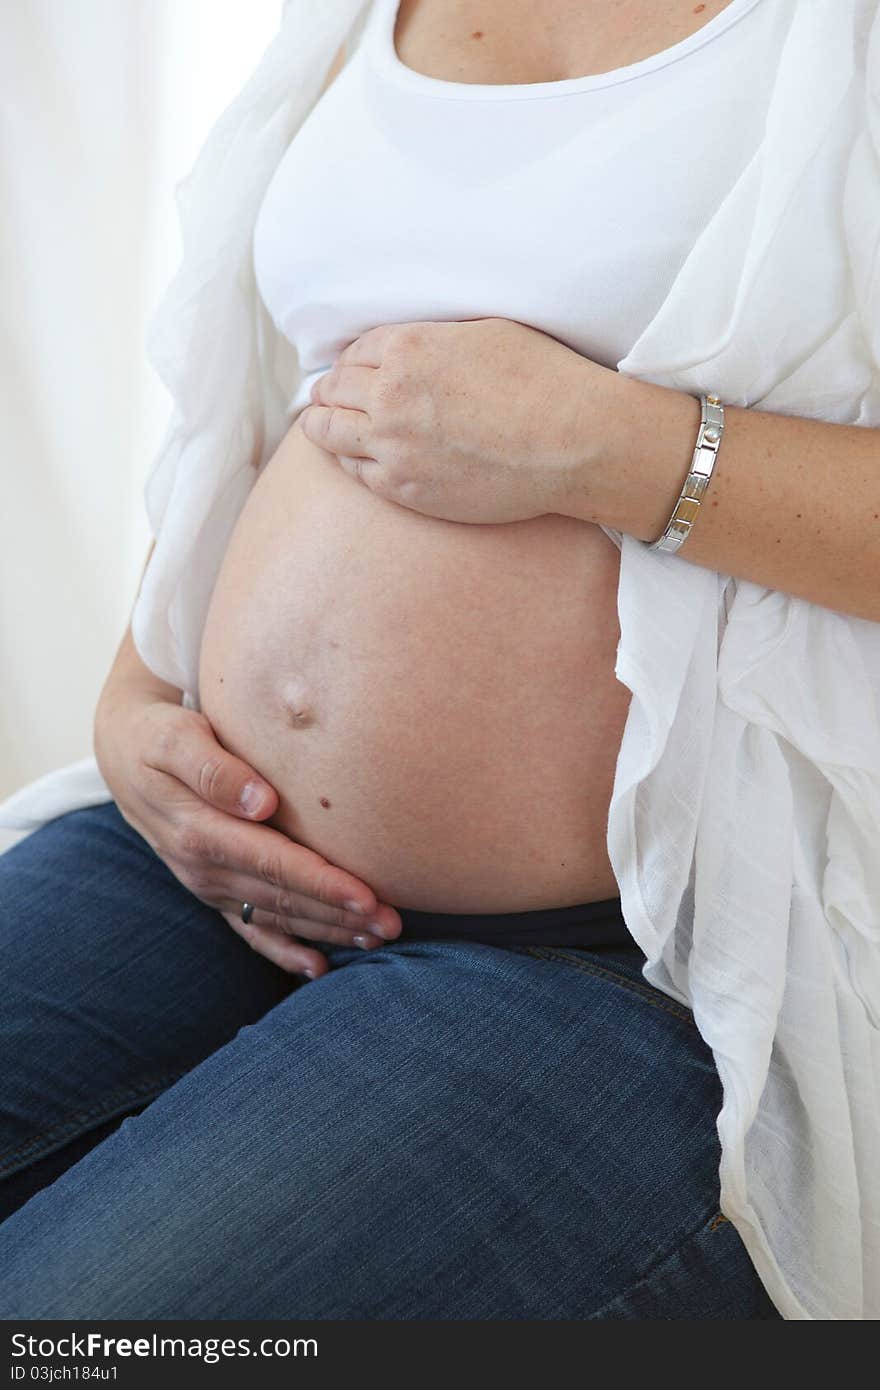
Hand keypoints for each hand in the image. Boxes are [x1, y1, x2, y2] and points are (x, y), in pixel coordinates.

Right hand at [94, 690, 400, 978]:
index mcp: (199, 832)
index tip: (366, 895)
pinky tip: (318, 968)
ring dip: (327, 931)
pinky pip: (251, 928)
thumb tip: (262, 802)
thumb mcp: (174, 739)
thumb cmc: (159, 735)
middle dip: (339, 914)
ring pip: (276, 915)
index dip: (321, 882)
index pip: (273, 864)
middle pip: (283, 898)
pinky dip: (284, 951)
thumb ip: (214, 769)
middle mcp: (205, 868)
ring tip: (379, 937)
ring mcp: (209, 884)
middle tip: (394, 924)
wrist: (124, 752)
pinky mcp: (214, 888)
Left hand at [298, 317, 611, 523]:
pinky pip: (356, 473)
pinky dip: (347, 461)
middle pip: (335, 391)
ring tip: (316, 424)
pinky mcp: (404, 488)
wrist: (569, 443)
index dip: (349, 361)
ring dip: (321, 425)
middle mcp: (388, 396)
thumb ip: (434, 340)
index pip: (356, 353)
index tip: (346, 369)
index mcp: (407, 349)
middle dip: (329, 391)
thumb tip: (413, 348)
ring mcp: (392, 446)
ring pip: (331, 433)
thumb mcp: (484, 333)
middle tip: (322, 397)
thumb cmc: (542, 380)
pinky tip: (347, 459)